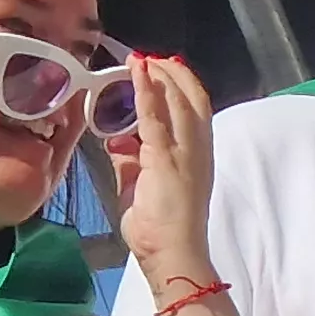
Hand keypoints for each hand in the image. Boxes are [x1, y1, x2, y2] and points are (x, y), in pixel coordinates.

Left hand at [107, 55, 218, 292]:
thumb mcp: (139, 188)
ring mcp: (185, 153)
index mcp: (195, 156)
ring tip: (144, 60)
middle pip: (194, 98)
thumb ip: (130, 163)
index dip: (181, 87)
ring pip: (179, 101)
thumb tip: (116, 142)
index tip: (162, 70)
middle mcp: (198, 149)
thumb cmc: (159, 231)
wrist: (173, 255)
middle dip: (174, 74)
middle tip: (153, 60)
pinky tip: (136, 73)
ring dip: (161, 76)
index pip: (194, 111)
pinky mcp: (166, 159)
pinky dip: (146, 91)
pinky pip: (155, 117)